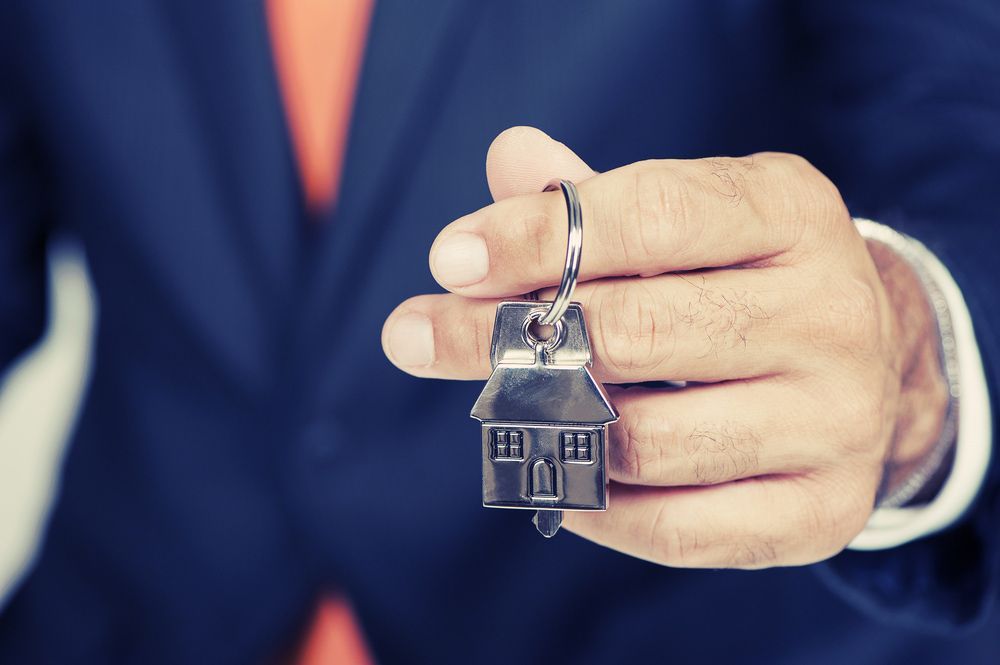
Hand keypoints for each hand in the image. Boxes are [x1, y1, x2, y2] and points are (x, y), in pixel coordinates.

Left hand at [382, 127, 948, 567]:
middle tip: (415, 335)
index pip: (651, 216)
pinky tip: (557, 469)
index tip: (446, 260)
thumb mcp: (689, 215)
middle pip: (636, 332)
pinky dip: (595, 504)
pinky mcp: (822, 511)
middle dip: (500, 337)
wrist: (871, 367)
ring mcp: (837, 421)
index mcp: (793, 214)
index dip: (534, 237)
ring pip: (645, 440)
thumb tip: (508, 158)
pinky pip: (675, 529)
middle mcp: (832, 315)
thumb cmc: (741, 279)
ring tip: (494, 403)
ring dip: (542, 424)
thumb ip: (593, 197)